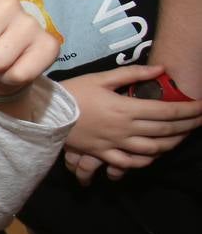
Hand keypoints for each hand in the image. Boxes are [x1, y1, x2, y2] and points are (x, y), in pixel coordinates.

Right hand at [60, 65, 201, 182]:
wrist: (45, 113)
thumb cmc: (73, 91)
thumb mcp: (102, 77)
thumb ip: (133, 74)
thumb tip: (161, 70)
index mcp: (126, 108)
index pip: (167, 110)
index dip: (189, 109)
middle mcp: (125, 129)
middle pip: (165, 130)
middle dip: (188, 125)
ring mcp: (114, 144)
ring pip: (152, 149)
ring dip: (172, 144)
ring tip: (183, 137)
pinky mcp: (102, 153)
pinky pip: (129, 163)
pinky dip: (145, 161)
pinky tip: (154, 156)